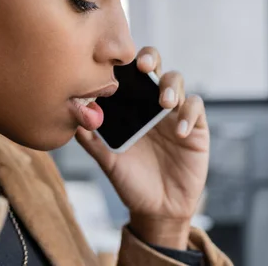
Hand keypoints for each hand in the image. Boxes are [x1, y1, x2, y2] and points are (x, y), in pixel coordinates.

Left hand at [76, 47, 209, 248]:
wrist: (157, 209)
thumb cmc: (131, 181)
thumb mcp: (108, 161)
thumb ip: (91, 139)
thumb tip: (71, 116)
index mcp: (130, 107)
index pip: (128, 74)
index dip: (123, 61)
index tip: (114, 61)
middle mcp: (152, 104)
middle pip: (155, 66)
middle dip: (150, 58)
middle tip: (142, 66)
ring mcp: (174, 113)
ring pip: (177, 81)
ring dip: (170, 86)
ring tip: (164, 104)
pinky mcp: (196, 127)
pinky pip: (196, 108)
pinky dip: (188, 114)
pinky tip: (179, 132)